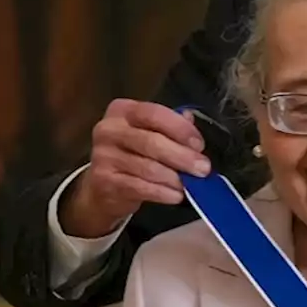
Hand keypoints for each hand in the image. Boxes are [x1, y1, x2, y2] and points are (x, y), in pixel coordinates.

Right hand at [64, 99, 210, 237]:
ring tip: (190, 184)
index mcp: (122, 111)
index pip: (154, 113)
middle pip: (152, 142)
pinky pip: (140, 188)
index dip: (180, 129)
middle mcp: (108, 130)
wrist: (103, 187)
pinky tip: (176, 195)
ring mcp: (103, 156)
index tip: (199, 144)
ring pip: (148, 168)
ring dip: (175, 178)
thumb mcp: (149, 134)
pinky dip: (163, 193)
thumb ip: (170, 125)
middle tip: (203, 168)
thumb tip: (191, 120)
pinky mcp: (104, 182)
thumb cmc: (133, 155)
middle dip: (183, 156)